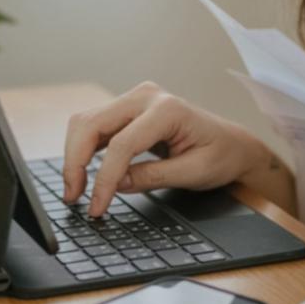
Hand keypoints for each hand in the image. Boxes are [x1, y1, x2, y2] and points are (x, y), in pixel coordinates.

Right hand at [63, 81, 267, 216]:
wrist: (231, 143)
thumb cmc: (220, 155)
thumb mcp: (193, 173)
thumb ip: (153, 177)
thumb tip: (116, 185)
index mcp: (168, 109)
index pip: (121, 144)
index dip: (104, 179)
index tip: (96, 207)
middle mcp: (146, 96)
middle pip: (92, 124)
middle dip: (75, 162)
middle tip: (72, 197)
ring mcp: (134, 99)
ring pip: (86, 122)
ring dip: (74, 156)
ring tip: (75, 190)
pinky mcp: (127, 110)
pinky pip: (94, 126)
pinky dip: (82, 149)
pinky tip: (83, 175)